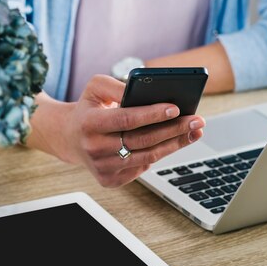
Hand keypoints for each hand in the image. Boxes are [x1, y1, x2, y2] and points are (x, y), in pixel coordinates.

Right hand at [28, 75, 204, 187]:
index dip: (153, 114)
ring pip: (147, 157)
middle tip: (197, 120)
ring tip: (194, 131)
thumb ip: (118, 85)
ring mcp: (102, 168)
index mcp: (89, 124)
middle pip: (143, 140)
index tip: (176, 108)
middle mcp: (94, 149)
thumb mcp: (96, 88)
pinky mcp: (110, 180)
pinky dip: (160, 154)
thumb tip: (147, 91)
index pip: (127, 119)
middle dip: (174, 129)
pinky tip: (175, 142)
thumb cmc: (90, 108)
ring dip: (174, 144)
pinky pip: (142, 168)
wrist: (70, 137)